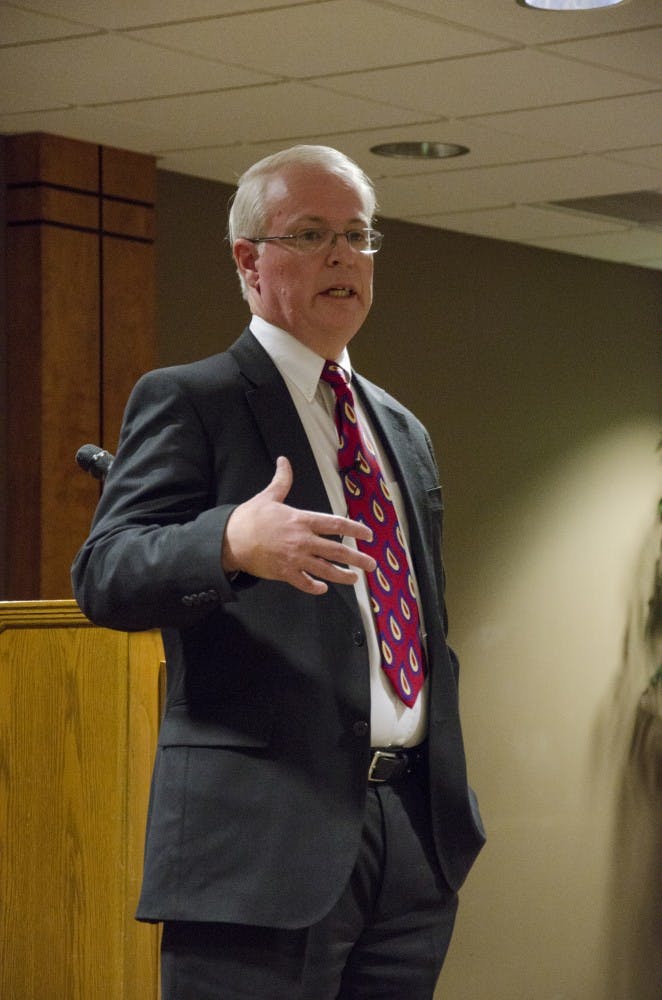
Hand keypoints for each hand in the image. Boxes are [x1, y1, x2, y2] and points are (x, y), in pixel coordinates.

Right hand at [222, 456, 375, 594]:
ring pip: (325, 570)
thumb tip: (284, 460)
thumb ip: (282, 480)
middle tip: (371, 564)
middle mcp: (303, 541)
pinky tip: (323, 588)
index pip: (335, 524)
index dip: (354, 529)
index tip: (368, 534)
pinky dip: (315, 587)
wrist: (231, 540)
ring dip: (342, 576)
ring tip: (355, 579)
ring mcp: (295, 559)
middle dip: (357, 558)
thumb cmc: (250, 518)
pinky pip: (305, 583)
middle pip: (337, 551)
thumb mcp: (269, 496)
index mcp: (302, 520)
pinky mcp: (285, 573)